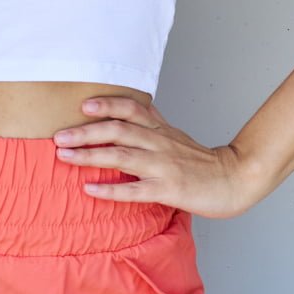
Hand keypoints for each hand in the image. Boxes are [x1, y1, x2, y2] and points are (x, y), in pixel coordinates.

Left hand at [52, 94, 263, 218]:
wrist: (234, 179)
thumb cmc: (199, 161)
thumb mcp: (174, 134)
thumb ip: (150, 123)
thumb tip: (124, 110)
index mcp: (161, 129)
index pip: (132, 108)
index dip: (107, 104)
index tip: (83, 104)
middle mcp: (160, 143)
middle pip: (119, 130)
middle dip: (86, 131)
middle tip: (59, 135)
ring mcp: (164, 166)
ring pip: (122, 156)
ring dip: (90, 155)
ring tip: (64, 156)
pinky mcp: (168, 190)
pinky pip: (135, 190)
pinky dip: (111, 189)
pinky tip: (90, 190)